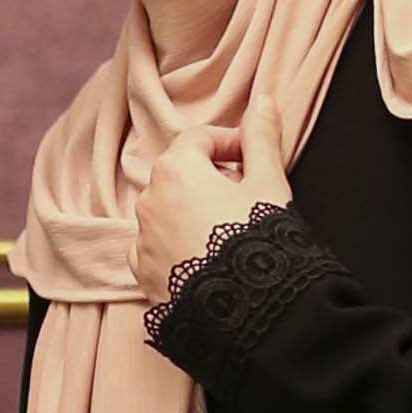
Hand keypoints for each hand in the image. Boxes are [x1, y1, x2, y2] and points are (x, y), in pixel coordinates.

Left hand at [132, 128, 253, 311]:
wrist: (246, 311)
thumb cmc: (258, 241)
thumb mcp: (269, 182)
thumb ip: (262, 138)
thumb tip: (262, 101)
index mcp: (175, 169)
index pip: (201, 139)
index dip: (232, 144)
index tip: (256, 162)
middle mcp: (148, 201)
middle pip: (182, 174)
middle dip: (213, 178)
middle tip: (249, 198)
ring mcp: (143, 241)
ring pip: (168, 212)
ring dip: (195, 212)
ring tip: (231, 233)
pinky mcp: (144, 276)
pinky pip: (158, 249)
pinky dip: (178, 246)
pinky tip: (208, 259)